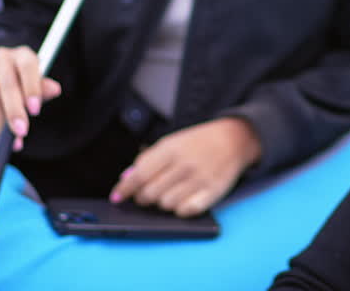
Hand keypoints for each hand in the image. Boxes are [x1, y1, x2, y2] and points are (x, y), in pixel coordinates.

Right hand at [0, 45, 62, 151]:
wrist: (4, 81)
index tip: (35, 111)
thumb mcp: (39, 85)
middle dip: (14, 111)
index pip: (27, 66)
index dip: (32, 88)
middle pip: (7, 84)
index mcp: (22, 54)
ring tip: (12, 138)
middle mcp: (2, 57)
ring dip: (2, 120)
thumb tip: (55, 89)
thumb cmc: (26, 83)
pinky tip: (0, 129)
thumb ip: (45, 88)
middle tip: (21, 131)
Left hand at [110, 117, 262, 216]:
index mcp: (171, 148)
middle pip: (150, 193)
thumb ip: (147, 159)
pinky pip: (186, 211)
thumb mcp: (171, 142)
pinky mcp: (213, 192)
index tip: (116, 197)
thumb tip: (126, 180)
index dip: (125, 188)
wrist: (233, 139)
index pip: (140, 174)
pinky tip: (182, 200)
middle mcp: (185, 163)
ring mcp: (200, 178)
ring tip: (168, 193)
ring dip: (162, 203)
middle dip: (143, 197)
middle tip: (146, 194)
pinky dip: (179, 209)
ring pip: (166, 205)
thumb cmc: (197, 143)